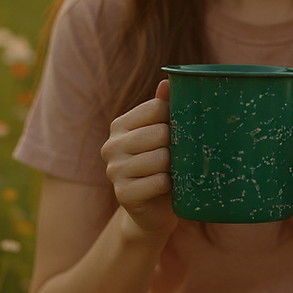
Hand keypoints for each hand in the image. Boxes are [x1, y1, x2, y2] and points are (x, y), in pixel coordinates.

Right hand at [100, 80, 178, 238]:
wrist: (154, 211)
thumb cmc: (162, 166)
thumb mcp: (163, 136)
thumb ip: (163, 108)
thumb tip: (167, 82)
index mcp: (120, 125)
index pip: (156, 108)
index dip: (175, 118)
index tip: (180, 130)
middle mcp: (111, 146)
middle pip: (160, 132)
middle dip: (177, 145)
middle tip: (179, 156)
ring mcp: (114, 171)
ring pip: (160, 158)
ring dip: (174, 167)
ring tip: (173, 172)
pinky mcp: (123, 194)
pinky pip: (158, 182)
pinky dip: (169, 185)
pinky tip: (167, 187)